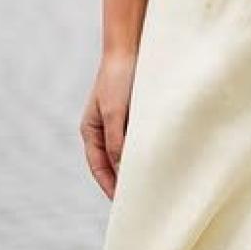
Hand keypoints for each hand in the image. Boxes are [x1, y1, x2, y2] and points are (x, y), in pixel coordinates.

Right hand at [80, 51, 137, 198]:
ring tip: (151, 180)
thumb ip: (117, 140)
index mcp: (91, 130)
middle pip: (112, 160)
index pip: (99, 166)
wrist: (130, 47)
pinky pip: (139, 135)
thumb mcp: (115, 112)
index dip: (109, 184)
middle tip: (139, 197)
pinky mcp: (135, 111)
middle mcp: (104, 127)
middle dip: (123, 178)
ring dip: (136, 162)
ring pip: (127, 148)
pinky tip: (159, 154)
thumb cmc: (118, 78)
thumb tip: (121, 169)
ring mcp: (119, 119)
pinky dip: (145, 146)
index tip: (122, 202)